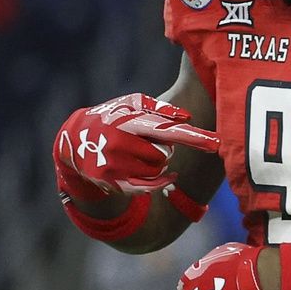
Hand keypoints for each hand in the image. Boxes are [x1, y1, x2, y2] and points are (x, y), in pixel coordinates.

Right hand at [54, 94, 219, 202]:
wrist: (74, 141)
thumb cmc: (112, 117)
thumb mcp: (130, 103)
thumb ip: (159, 109)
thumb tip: (187, 117)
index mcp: (126, 121)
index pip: (165, 130)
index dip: (191, 137)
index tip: (215, 142)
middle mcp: (119, 144)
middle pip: (165, 153)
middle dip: (162, 148)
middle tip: (144, 141)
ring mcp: (115, 165)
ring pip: (158, 169)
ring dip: (156, 162)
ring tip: (137, 153)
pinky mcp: (113, 182)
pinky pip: (150, 186)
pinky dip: (160, 181)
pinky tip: (158, 174)